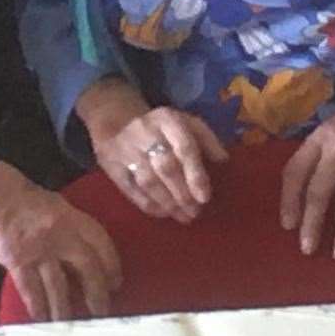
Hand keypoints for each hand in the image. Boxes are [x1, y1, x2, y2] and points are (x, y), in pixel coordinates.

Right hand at [0, 172, 122, 321]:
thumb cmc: (14, 189)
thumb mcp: (49, 200)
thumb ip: (65, 221)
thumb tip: (76, 243)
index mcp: (69, 214)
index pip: (100, 241)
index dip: (111, 263)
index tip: (115, 280)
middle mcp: (59, 234)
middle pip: (87, 267)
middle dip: (97, 292)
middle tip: (101, 310)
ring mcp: (38, 249)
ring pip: (59, 285)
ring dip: (65, 308)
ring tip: (69, 323)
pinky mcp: (17, 261)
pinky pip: (31, 289)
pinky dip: (37, 305)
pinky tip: (41, 318)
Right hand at [90, 103, 227, 223]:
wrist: (116, 120)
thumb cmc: (162, 128)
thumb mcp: (186, 123)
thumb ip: (207, 139)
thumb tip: (224, 160)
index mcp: (167, 119)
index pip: (184, 147)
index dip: (195, 174)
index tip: (204, 198)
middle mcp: (144, 131)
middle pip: (166, 167)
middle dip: (182, 194)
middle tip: (195, 212)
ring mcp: (125, 147)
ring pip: (148, 180)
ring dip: (168, 203)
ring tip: (182, 216)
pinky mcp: (111, 163)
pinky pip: (130, 188)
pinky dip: (148, 204)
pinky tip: (163, 213)